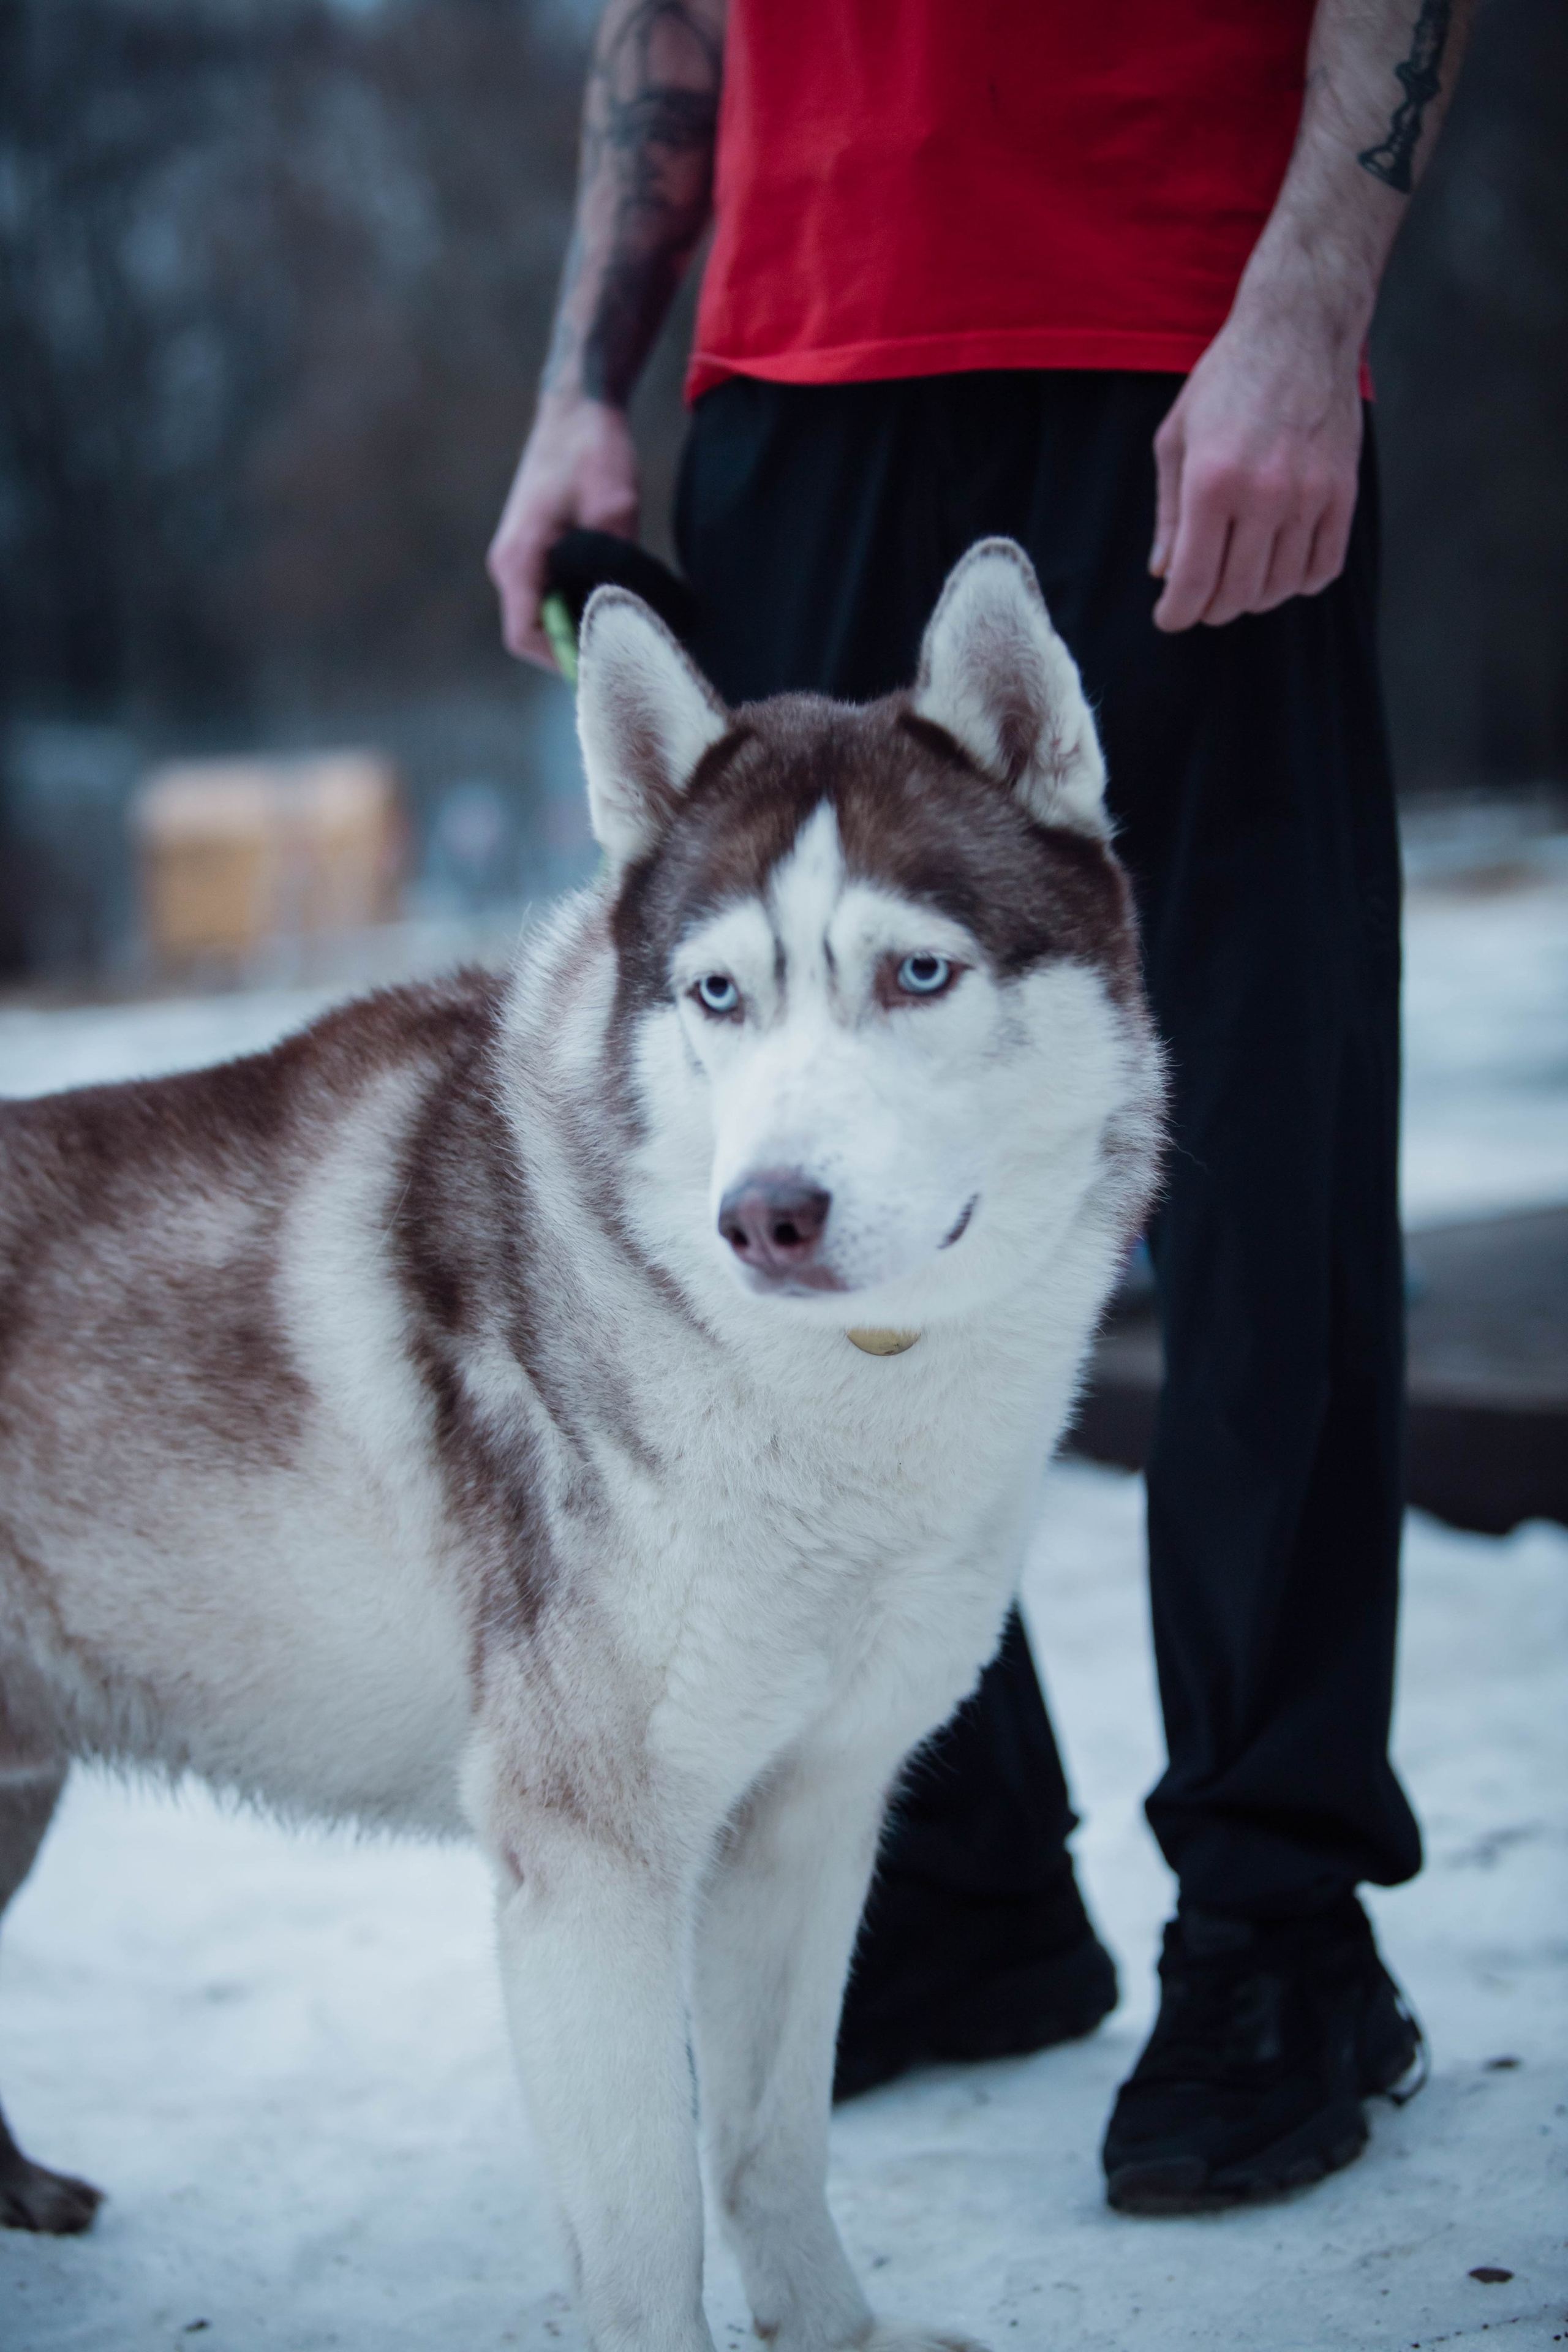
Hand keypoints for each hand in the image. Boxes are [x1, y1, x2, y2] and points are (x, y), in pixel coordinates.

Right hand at [487, 395, 640, 669]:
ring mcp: (521, 556)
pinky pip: (552, 593)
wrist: (580, 405)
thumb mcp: (616, 508)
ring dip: (580, 627)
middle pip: (535, 633)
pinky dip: (580, 605)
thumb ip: (616, 563)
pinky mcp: (536, 547)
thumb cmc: (593, 448)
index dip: (564, 660)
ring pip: (545, 615)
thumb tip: (628, 611)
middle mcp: (511, 563)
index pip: (526, 636)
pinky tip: (616, 602)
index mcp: (519, 558)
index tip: (605, 665)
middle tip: (625, 655)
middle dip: (576, 649)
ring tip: (625, 632)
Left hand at [1149, 295, 1364, 632]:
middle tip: (1201, 600)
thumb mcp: (1176, 440)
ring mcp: (1311, 495)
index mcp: (1212, 482)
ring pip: (1281, 587)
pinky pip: (1325, 566)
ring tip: (1237, 580)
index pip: (1194, 580)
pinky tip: (1281, 569)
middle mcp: (1265, 494)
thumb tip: (1165, 574)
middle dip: (1211, 609)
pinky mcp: (1344, 492)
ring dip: (1253, 597)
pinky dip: (1300, 582)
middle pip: (1237, 593)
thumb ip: (1169, 514)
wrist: (1299, 331)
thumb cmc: (1226, 381)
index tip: (1170, 618)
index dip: (1177, 613)